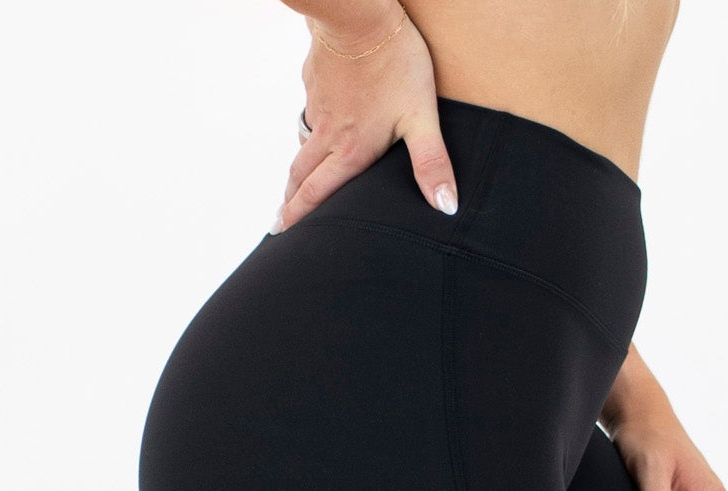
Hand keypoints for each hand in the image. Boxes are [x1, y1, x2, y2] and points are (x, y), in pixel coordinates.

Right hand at [272, 4, 456, 232]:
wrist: (358, 14)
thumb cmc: (394, 63)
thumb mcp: (421, 116)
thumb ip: (431, 163)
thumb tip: (446, 208)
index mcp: (351, 151)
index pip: (317, 194)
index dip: (299, 216)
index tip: (282, 232)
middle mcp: (328, 135)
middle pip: (301, 175)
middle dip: (290, 200)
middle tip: (280, 220)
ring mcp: (318, 106)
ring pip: (302, 144)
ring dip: (298, 168)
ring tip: (296, 182)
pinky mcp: (315, 81)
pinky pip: (309, 111)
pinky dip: (309, 128)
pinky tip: (318, 125)